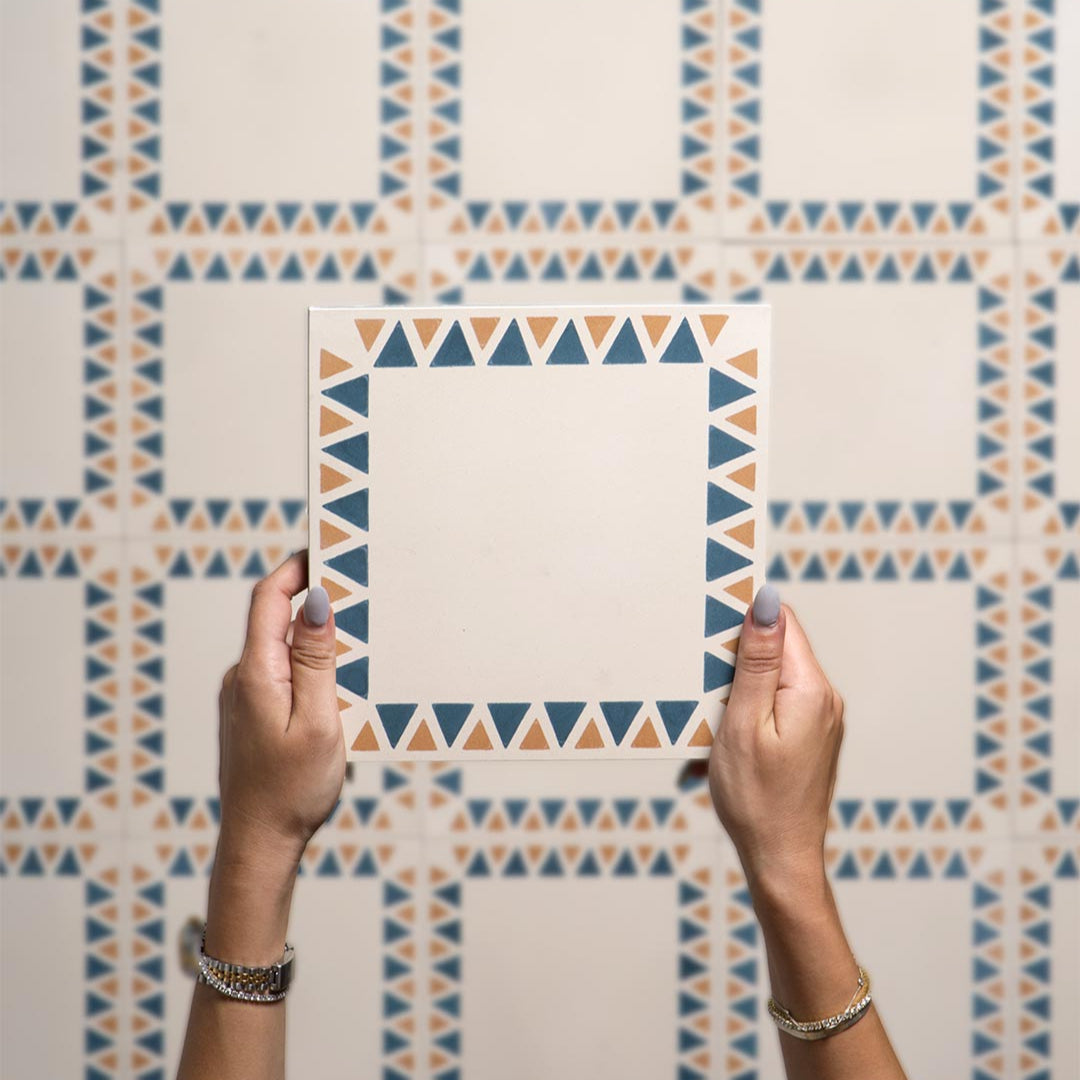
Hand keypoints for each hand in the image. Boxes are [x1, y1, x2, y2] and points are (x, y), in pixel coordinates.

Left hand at [216, 551, 345, 872]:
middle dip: (312, 593)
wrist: (259, 844)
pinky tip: (339, 676)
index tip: (328, 546)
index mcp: (256, 673)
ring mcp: (246, 696)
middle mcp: (244, 677)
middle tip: (356, 582)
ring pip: (282, 645)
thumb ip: (316, 659)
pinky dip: (309, 661)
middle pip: (275, 616)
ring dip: (315, 631)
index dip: (296, 566)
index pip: (269, 598)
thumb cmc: (292, 790)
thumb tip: (316, 601)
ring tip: (357, 630)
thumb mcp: (317, 720)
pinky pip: (282, 670)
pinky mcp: (254, 712)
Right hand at [709, 585, 843, 902]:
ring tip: (712, 723)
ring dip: (735, 690)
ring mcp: (819, 718)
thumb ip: (756, 661)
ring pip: (771, 676)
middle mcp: (823, 698)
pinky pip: (773, 703)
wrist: (781, 859)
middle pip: (776, 648)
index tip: (709, 633)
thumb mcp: (744, 723)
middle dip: (734, 659)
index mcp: (810, 688)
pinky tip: (723, 741)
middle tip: (704, 689)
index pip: (782, 621)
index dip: (744, 618)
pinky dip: (744, 712)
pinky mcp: (810, 735)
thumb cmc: (756, 798)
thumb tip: (768, 602)